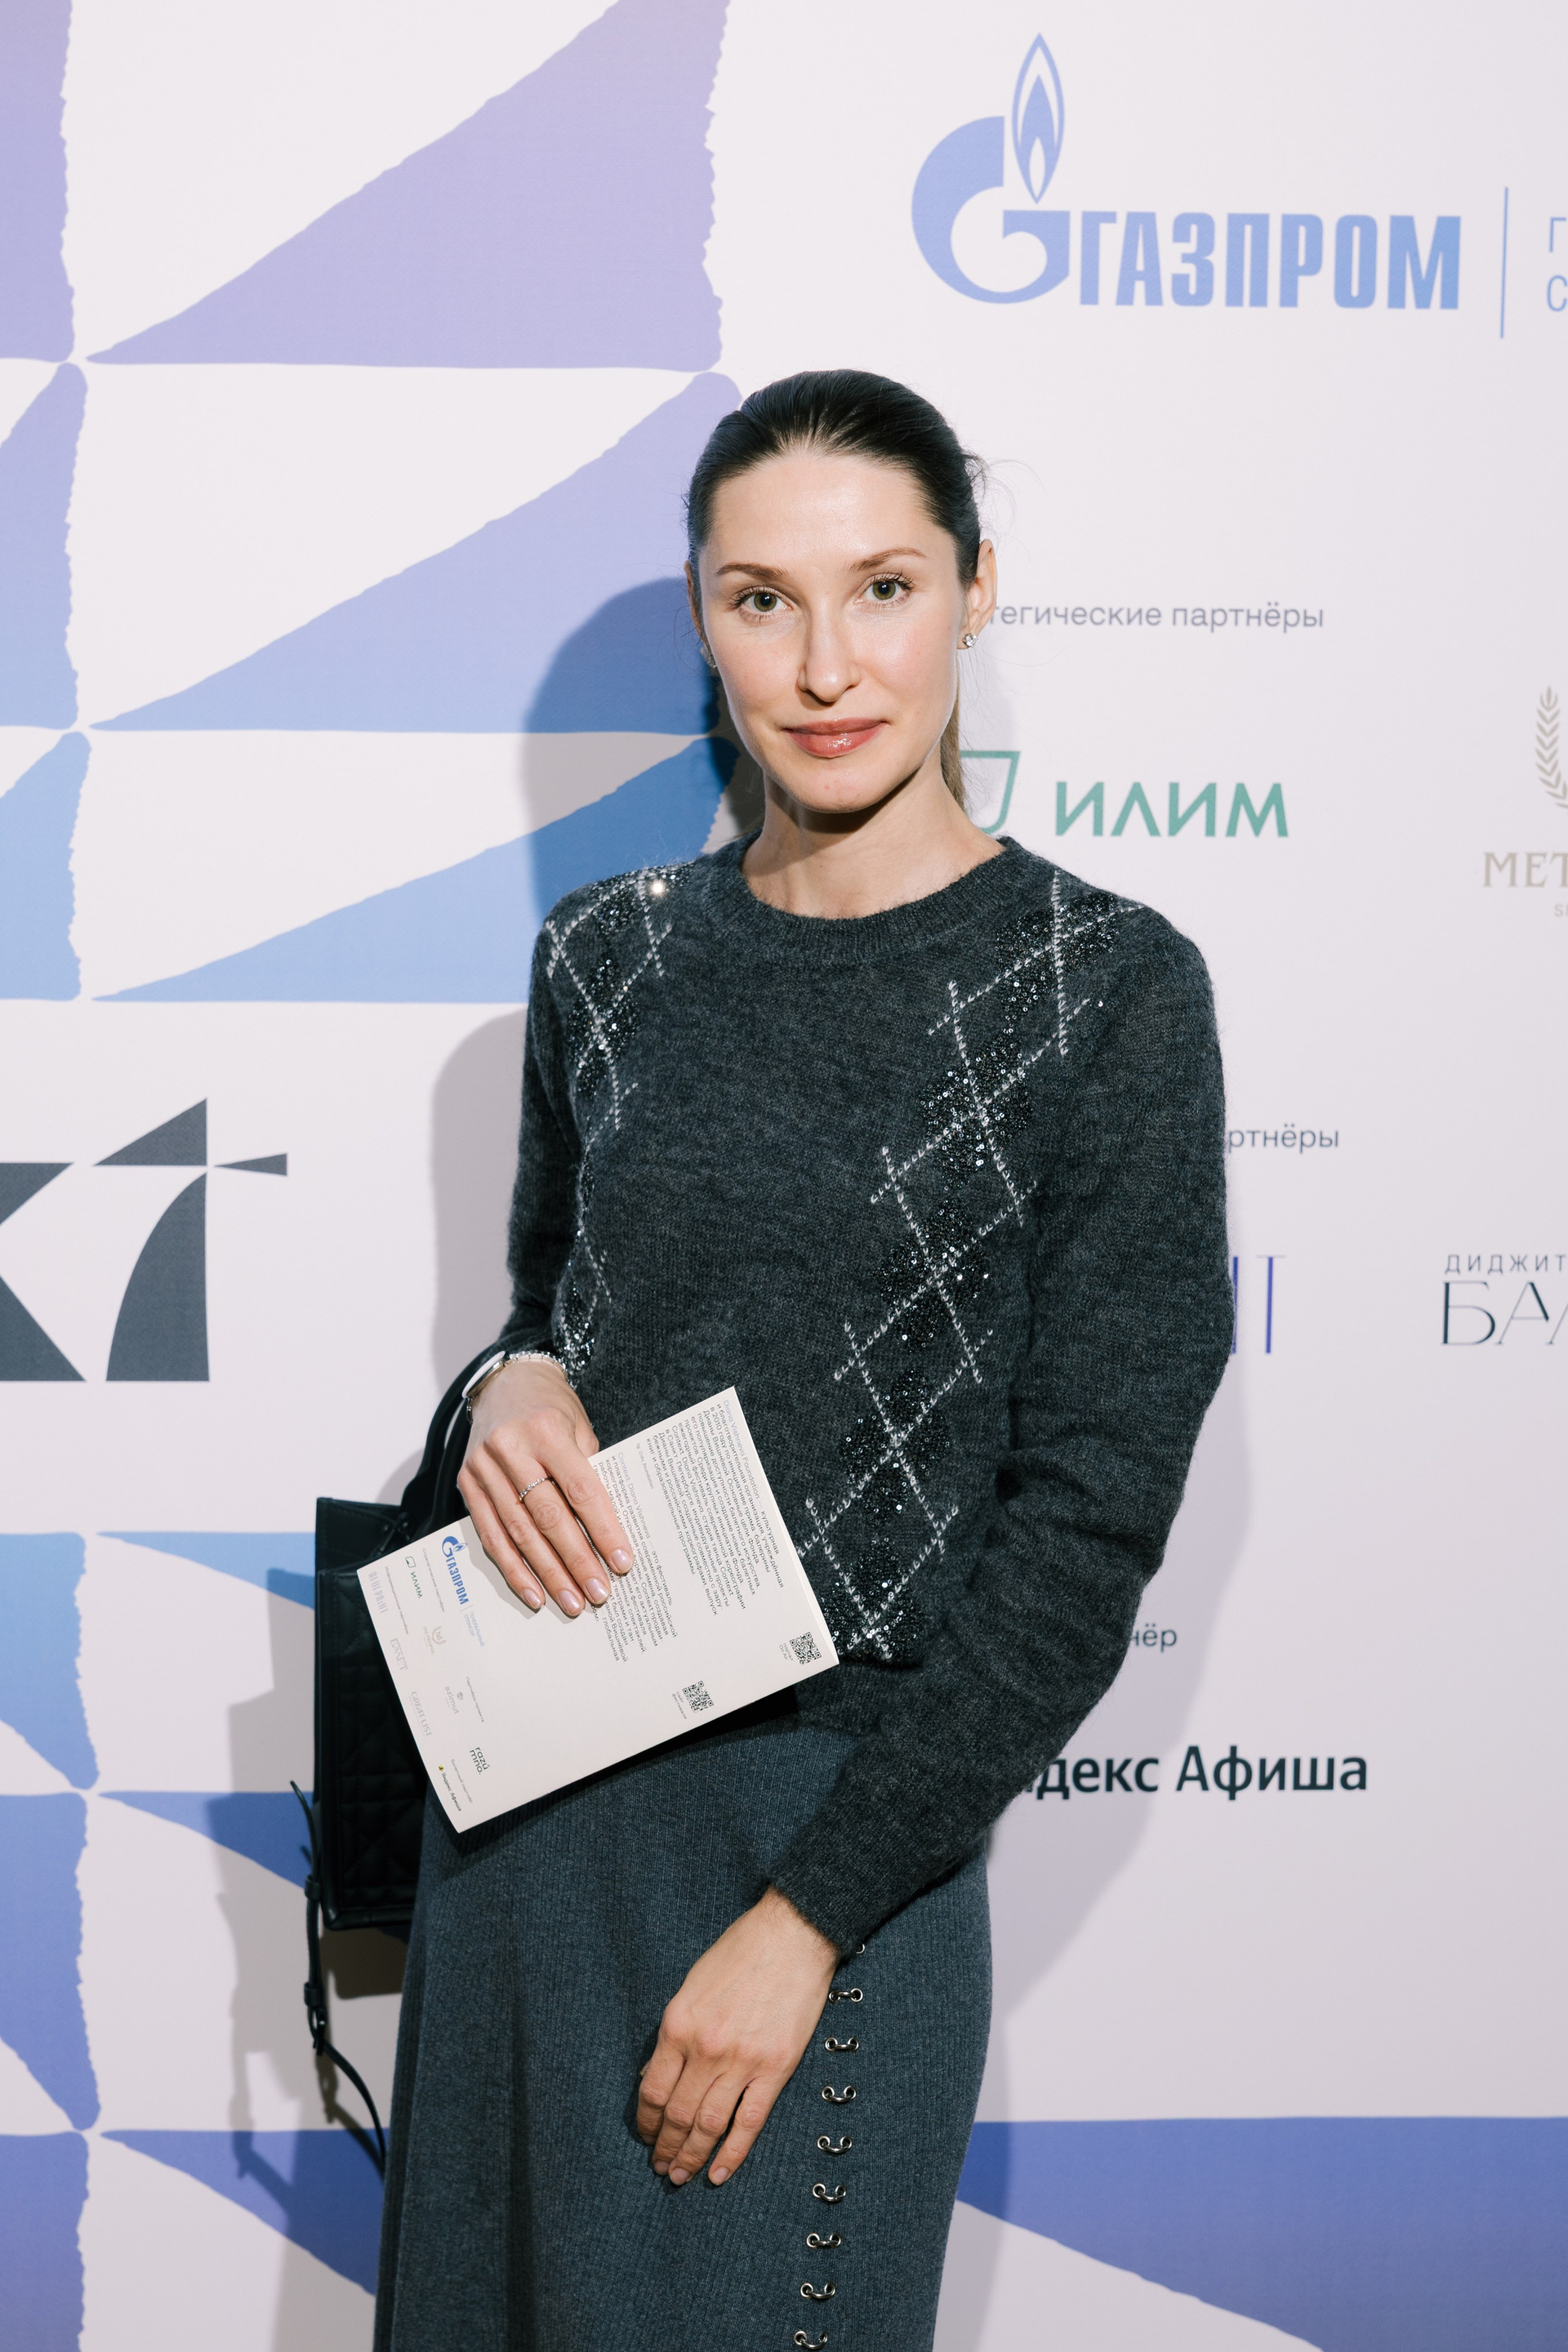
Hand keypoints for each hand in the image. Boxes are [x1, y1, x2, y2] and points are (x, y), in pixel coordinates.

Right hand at [457, 1359, 633, 1616]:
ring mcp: (483, 1467)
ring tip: (571, 1601)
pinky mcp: (467, 1484)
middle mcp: (510, 1448)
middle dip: (576, 1560)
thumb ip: (588, 1472)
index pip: (580, 1489)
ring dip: (547, 1573)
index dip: (603, 1529)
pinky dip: (513, 1568)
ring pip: (518, 1533)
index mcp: (546, 1430)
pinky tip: (533, 1592)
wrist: (505, 1383)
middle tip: (599, 1593)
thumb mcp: (579, 1427)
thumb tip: (606, 1531)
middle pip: (548, 1516)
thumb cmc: (551, 1408)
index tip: (622, 1562)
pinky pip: (491, 1534)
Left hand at [637, 1887, 838, 2185]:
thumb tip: (656, 2076)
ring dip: (691, 2156)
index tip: (646, 2136)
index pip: (653, 2091)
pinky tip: (719, 2173)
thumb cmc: (739, 1953)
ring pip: (709, 2125)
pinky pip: (749, 2122)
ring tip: (681, 2175)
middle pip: (678, 2114)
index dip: (646, 2122)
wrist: (791, 1936)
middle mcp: (705, 2048)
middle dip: (665, 2147)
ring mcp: (742, 2061)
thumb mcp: (691, 1986)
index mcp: (679, 2025)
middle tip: (660, 2167)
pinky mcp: (775, 2069)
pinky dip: (732, 2153)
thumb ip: (673, 2034)